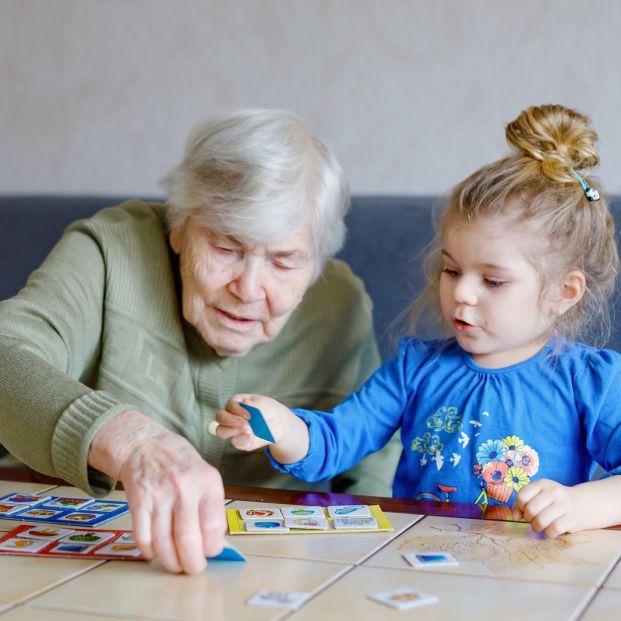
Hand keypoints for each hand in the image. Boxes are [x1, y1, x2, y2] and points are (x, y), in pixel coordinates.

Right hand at [89, 410, 225, 573]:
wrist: (146, 445)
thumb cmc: (180, 463)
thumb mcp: (205, 476)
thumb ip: (212, 508)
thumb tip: (217, 545)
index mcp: (206, 481)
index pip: (213, 525)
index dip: (213, 546)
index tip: (211, 553)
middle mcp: (183, 487)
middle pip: (188, 539)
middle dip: (192, 563)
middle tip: (193, 569)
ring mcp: (159, 494)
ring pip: (164, 543)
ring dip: (171, 562)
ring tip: (176, 565)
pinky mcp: (137, 501)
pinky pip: (143, 537)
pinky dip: (149, 552)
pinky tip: (155, 552)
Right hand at [214, 394, 291, 450]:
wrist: (278, 422)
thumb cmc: (267, 409)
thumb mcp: (263, 404)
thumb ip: (254, 404)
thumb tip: (245, 401)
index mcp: (235, 403)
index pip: (229, 405)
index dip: (238, 410)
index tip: (250, 415)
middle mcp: (231, 416)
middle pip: (219, 417)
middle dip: (230, 420)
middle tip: (246, 424)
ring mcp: (233, 429)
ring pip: (221, 431)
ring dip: (233, 431)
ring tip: (248, 430)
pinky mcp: (239, 441)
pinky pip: (234, 442)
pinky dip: (241, 440)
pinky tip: (250, 437)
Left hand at [513, 479, 585, 537]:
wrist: (582, 504)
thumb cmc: (553, 501)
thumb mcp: (538, 495)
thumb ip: (523, 503)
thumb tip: (515, 516)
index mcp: (542, 483)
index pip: (522, 496)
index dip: (519, 507)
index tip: (523, 512)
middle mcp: (554, 491)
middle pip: (531, 509)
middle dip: (528, 519)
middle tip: (532, 520)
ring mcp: (565, 504)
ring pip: (541, 520)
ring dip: (536, 528)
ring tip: (539, 527)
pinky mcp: (573, 518)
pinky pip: (554, 529)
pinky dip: (548, 533)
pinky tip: (549, 531)